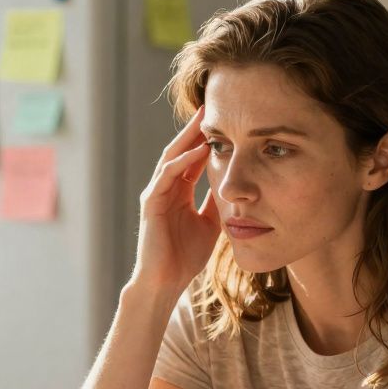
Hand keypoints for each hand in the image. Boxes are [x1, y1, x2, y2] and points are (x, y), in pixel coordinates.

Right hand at [129, 105, 221, 295]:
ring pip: (172, 156)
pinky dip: (182, 161)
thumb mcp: (211, 224)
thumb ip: (217, 203)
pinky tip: (198, 149)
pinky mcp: (151, 203)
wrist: (166, 282)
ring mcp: (156, 193)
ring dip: (188, 137)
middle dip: (196, 129)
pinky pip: (167, 175)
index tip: (226, 122)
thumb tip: (235, 185)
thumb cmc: (186, 258)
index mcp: (178, 192)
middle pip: (181, 150)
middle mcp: (165, 188)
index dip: (207, 139)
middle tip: (212, 106)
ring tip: (204, 119)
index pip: (192, 157)